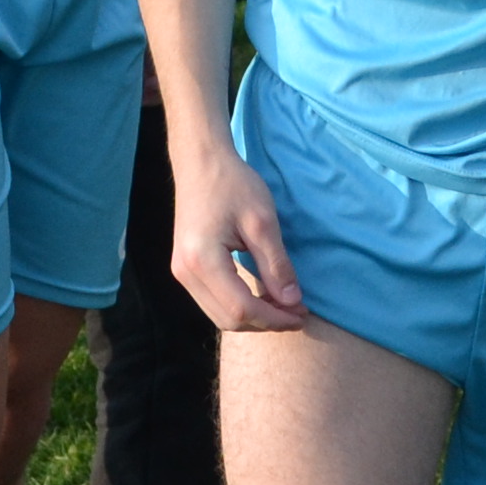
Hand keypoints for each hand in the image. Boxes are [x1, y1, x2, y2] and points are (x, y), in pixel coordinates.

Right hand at [167, 136, 306, 329]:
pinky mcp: (186, 269)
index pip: (241, 309)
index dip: (275, 319)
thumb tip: (292, 302)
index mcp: (202, 262)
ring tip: (284, 305)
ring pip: (220, 315)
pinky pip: (214, 301)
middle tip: (298, 311)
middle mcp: (186, 274)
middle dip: (266, 322)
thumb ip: (276, 265)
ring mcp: (182, 273)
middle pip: (228, 320)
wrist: (201, 162)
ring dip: (254, 317)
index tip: (302, 313)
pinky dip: (240, 306)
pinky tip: (263, 295)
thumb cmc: (232, 184)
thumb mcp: (262, 222)